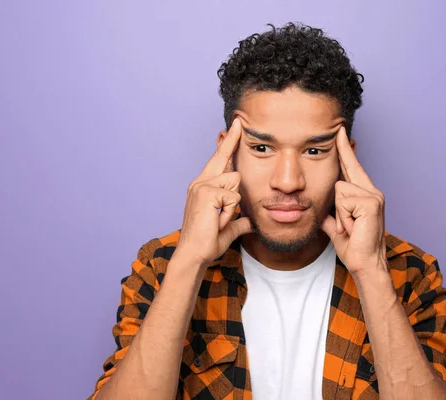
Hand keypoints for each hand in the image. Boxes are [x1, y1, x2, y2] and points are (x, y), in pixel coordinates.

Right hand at [173, 118, 251, 267]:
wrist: (194, 254)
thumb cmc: (208, 242)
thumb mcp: (229, 229)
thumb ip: (240, 221)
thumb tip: (251, 222)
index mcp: (204, 186)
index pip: (220, 159)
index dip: (228, 143)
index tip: (236, 125)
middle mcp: (201, 182)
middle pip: (231, 167)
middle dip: (233, 170)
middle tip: (231, 155)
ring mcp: (202, 185)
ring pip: (236, 182)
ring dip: (232, 205)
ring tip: (219, 219)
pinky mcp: (206, 192)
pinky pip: (233, 196)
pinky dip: (229, 212)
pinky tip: (217, 220)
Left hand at [322, 126, 386, 275]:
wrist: (365, 264)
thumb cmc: (354, 247)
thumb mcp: (336, 227)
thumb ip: (330, 215)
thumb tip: (321, 212)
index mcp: (364, 194)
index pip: (352, 166)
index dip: (345, 149)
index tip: (340, 131)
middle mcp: (372, 191)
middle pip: (342, 175)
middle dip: (339, 194)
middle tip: (347, 215)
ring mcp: (373, 195)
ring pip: (339, 189)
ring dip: (339, 212)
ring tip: (349, 227)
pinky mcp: (371, 202)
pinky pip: (344, 199)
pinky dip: (344, 216)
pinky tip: (353, 227)